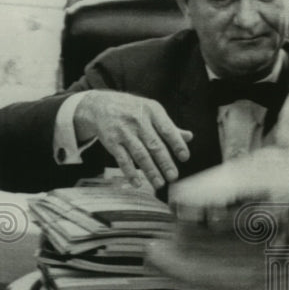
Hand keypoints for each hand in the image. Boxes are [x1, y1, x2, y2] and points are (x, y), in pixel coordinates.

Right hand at [73, 90, 192, 188]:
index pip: (168, 130)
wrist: (99, 105)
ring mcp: (124, 131)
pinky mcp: (111, 141)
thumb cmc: (132, 109)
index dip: (177, 144)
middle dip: (165, 162)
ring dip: (150, 171)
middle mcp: (138, 120)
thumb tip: (189, 137)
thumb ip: (169, 126)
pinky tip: (138, 183)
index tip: (185, 158)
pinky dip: (130, 172)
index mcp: (152, 111)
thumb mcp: (151, 111)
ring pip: (139, 154)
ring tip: (159, 184)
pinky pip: (122, 159)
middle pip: (154, 145)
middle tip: (173, 177)